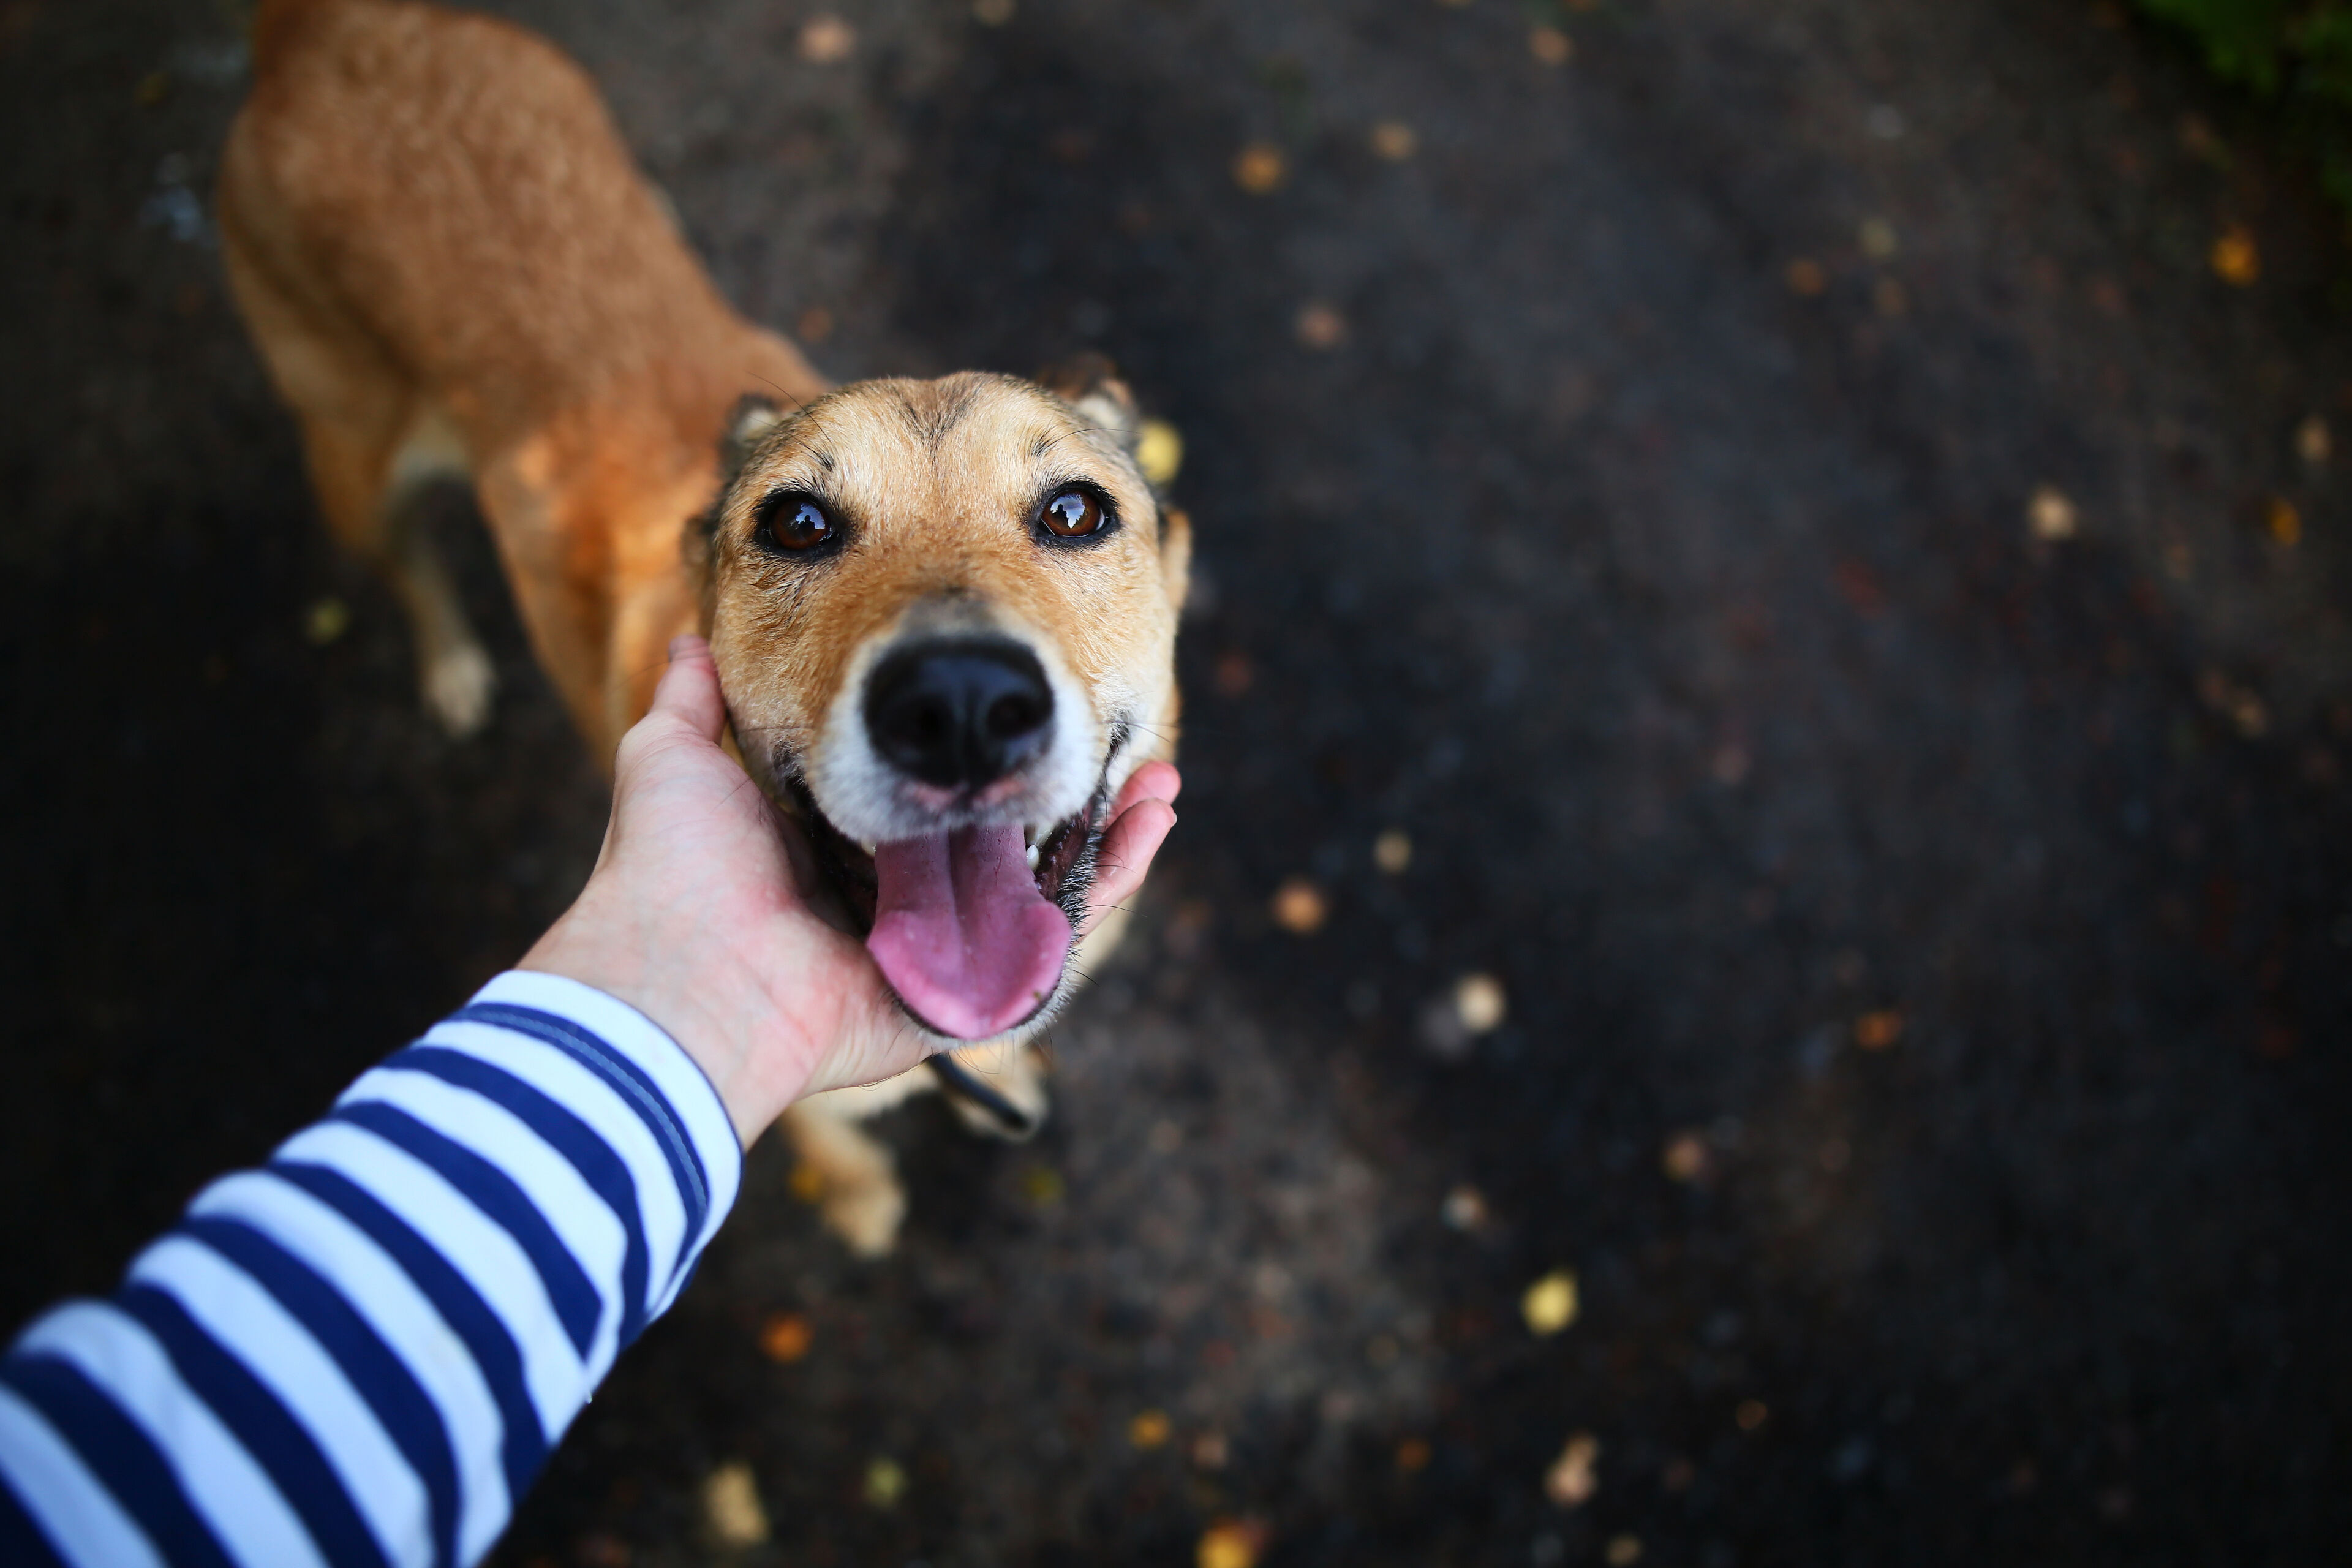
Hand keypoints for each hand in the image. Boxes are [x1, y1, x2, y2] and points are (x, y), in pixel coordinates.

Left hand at [522, 636, 1180, 1144]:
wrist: (683, 974)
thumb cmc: (673, 869)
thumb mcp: (673, 758)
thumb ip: (691, 703)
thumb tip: (689, 643)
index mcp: (832, 848)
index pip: (928, 796)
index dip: (980, 754)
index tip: (1024, 692)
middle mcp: (892, 903)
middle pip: (1002, 843)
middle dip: (1062, 790)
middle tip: (1106, 731)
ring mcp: (936, 953)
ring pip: (1043, 888)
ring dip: (1108, 830)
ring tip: (1157, 774)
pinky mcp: (964, 997)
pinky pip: (1055, 942)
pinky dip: (1109, 880)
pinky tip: (1148, 820)